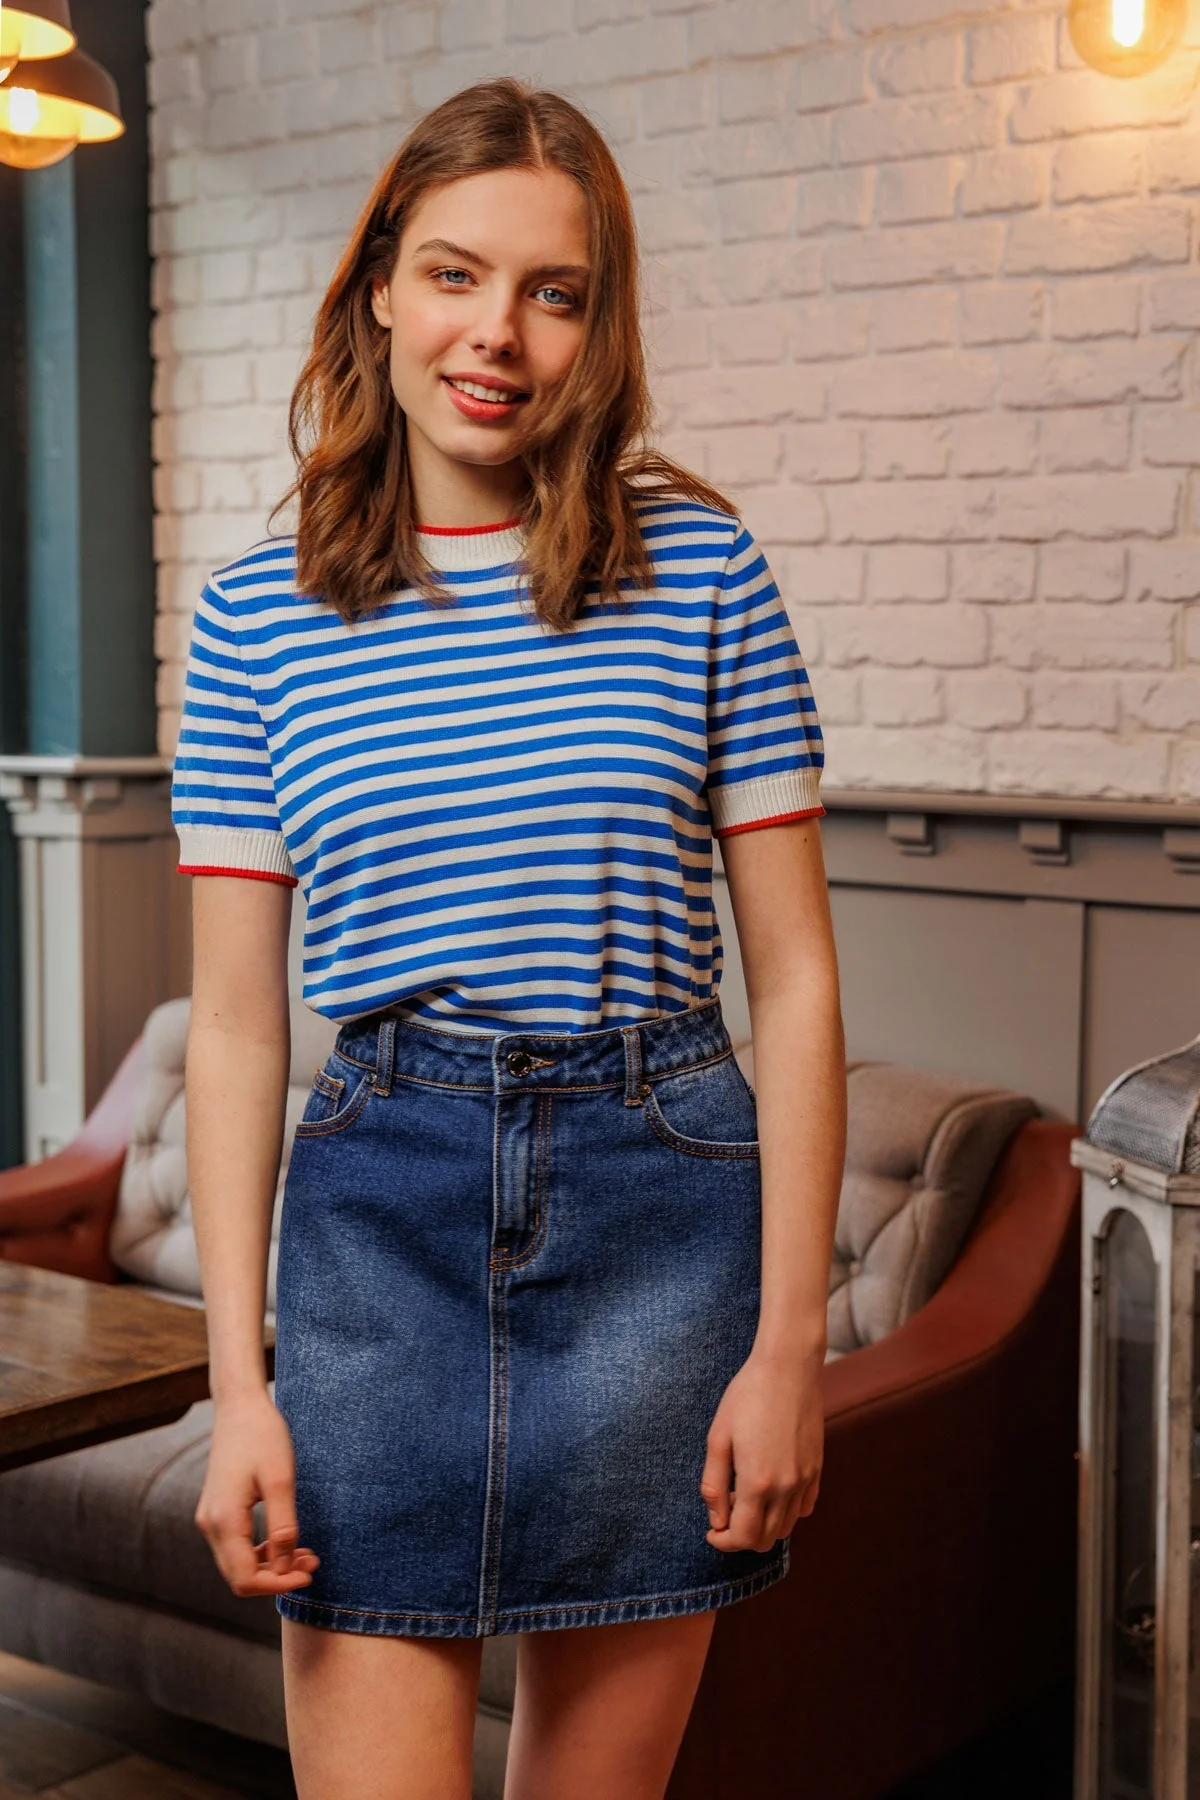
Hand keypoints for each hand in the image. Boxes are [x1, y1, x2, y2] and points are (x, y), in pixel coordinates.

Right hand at [195, 1390, 320, 1596]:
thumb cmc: (262, 1435)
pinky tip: (285, 1543)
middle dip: (277, 1576)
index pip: (246, 1578)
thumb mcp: (281, 1480)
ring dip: (271, 1566)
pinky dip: (260, 1551)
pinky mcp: (217, 1510)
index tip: (309, 1575)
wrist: (239, 1405)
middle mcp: (210, 1524)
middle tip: (313, 1563)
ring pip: (237, 1562)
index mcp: (223, 1520)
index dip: (278, 1584)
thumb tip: (285, 1568)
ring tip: (305, 1554)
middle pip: (239, 1576)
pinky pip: (235, 1546)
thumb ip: (283, 1527)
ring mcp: (210, 1518)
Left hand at [700, 1346, 823, 1552]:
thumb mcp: (718, 1439)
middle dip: (742, 1536)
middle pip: (766, 1540)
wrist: (788, 1368)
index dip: (723, 1541)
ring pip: (786, 1527)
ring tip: (746, 1497)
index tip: (712, 1532)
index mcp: (758, 1482)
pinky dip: (786, 1511)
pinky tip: (770, 1489)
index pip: (743, 1537)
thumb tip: (716, 1520)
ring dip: (764, 1525)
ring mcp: (806, 1479)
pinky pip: (804, 1507)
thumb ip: (714, 1485)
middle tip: (725, 1511)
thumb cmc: (747, 1397)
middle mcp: (787, 1488)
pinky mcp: (817, 1468)